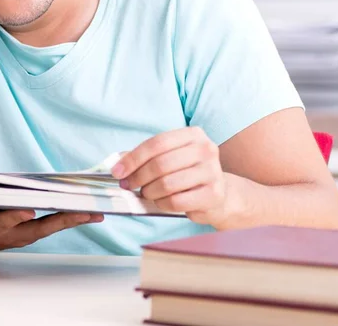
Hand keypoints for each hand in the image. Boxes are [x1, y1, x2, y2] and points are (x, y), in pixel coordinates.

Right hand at [0, 198, 103, 257]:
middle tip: (87, 213)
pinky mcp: (33, 228)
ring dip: (75, 219)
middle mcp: (11, 232)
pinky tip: (91, 209)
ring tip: (99, 210)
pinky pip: (55, 222)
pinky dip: (72, 216)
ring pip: (53, 225)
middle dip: (63, 220)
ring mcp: (25, 232)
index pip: (3, 223)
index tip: (26, 211)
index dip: (14, 218)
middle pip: (40, 226)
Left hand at [111, 127, 228, 226]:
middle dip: (139, 176)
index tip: (118, 171)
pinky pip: (176, 201)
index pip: (157, 143)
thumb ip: (146, 157)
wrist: (219, 194)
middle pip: (161, 163)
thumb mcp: (170, 157)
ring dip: (149, 192)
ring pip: (167, 184)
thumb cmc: (188, 172)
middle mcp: (206, 149)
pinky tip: (161, 202)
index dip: (133, 158)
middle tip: (129, 185)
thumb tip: (118, 163)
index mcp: (193, 134)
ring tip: (147, 193)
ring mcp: (212, 172)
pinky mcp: (213, 194)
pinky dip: (162, 204)